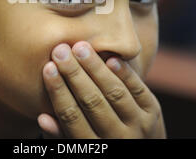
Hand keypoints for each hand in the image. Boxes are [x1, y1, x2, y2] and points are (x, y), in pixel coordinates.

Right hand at [37, 41, 165, 138]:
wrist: (144, 154)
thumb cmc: (102, 144)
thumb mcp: (82, 146)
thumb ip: (62, 134)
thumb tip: (42, 117)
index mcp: (94, 148)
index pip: (72, 117)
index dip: (58, 91)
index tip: (48, 67)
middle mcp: (117, 138)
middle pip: (93, 102)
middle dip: (74, 74)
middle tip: (60, 50)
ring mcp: (138, 125)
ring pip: (114, 93)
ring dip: (96, 68)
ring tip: (80, 47)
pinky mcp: (154, 112)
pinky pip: (139, 89)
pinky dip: (124, 73)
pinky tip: (111, 57)